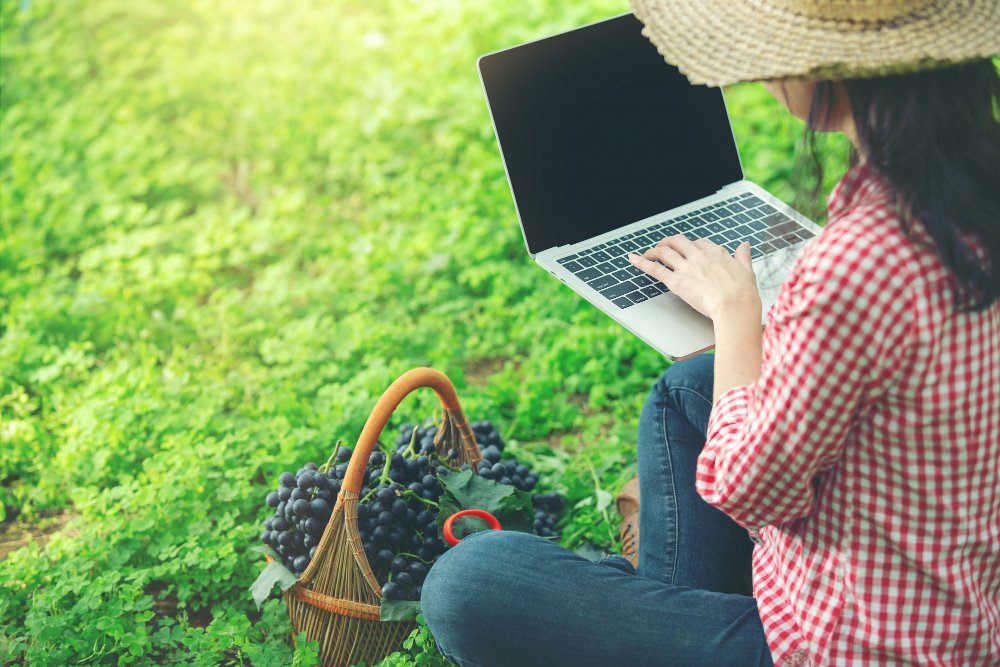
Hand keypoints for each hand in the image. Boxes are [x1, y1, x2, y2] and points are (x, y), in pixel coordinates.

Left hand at [628, 235, 759, 319]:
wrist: (735, 305)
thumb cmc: (743, 292)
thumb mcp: (747, 269)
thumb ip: (743, 256)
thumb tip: (744, 246)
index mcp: (716, 253)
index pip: (699, 243)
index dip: (692, 246)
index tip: (688, 250)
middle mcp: (699, 256)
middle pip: (678, 242)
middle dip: (669, 242)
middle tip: (663, 246)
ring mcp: (686, 267)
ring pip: (665, 252)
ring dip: (653, 250)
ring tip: (647, 252)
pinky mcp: (677, 282)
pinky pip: (655, 269)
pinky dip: (642, 262)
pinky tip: (633, 259)